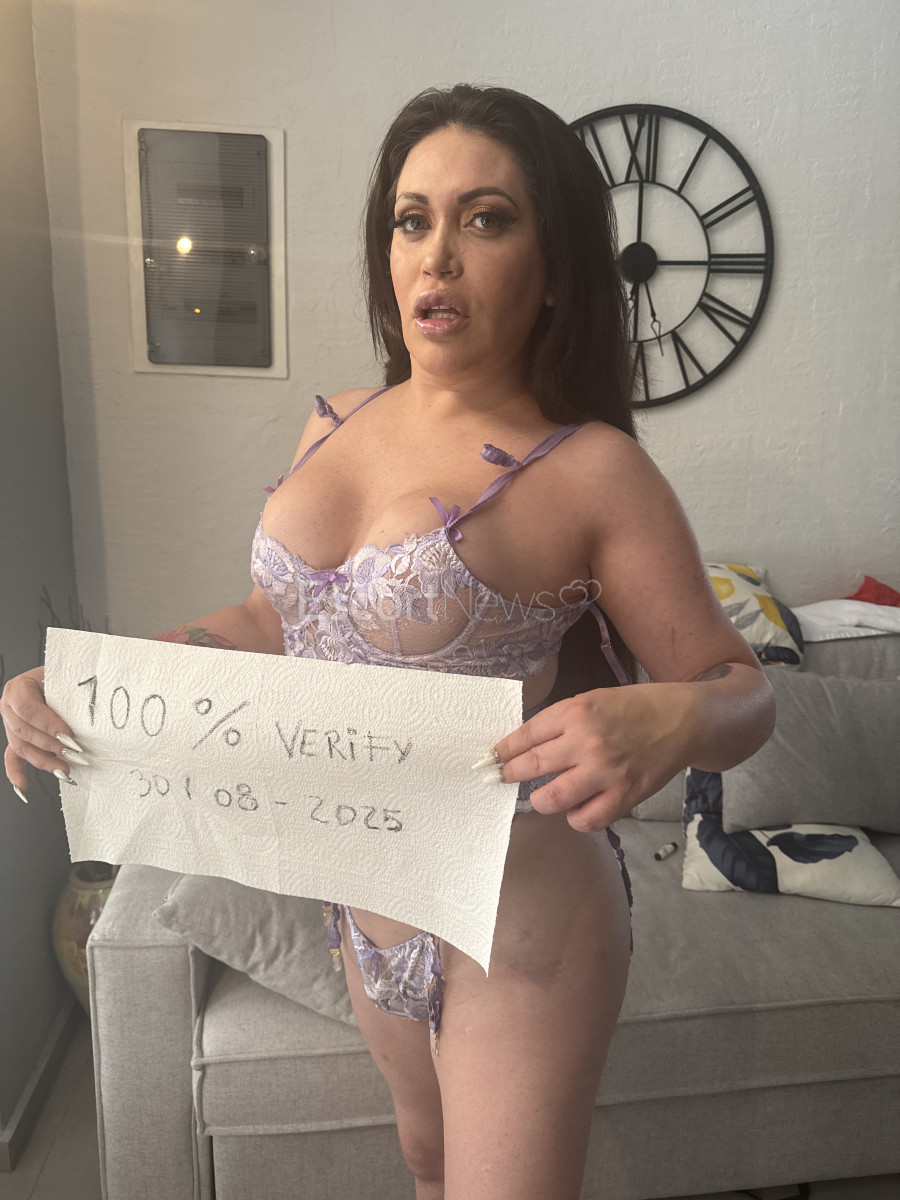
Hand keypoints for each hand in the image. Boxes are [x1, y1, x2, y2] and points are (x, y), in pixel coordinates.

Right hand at [1, 666, 83, 799]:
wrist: (57, 679)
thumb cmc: (62, 678)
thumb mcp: (63, 680)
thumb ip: (67, 695)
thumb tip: (85, 717)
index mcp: (18, 688)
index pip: (28, 709)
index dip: (48, 724)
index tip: (68, 734)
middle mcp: (8, 706)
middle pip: (24, 731)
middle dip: (50, 745)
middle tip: (73, 753)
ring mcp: (9, 723)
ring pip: (22, 747)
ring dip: (43, 760)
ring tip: (64, 769)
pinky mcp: (15, 738)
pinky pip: (12, 757)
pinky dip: (17, 773)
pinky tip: (23, 787)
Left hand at [491, 683, 694, 831]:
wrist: (683, 719)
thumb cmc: (635, 708)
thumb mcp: (592, 700)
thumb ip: (561, 721)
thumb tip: (525, 745)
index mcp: (576, 712)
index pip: (525, 736)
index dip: (502, 751)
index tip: (490, 759)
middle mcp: (586, 742)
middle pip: (530, 766)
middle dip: (509, 775)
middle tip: (502, 779)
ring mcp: (605, 772)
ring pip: (552, 799)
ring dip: (541, 800)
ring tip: (543, 796)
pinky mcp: (624, 796)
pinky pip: (586, 820)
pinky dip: (576, 818)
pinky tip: (578, 807)